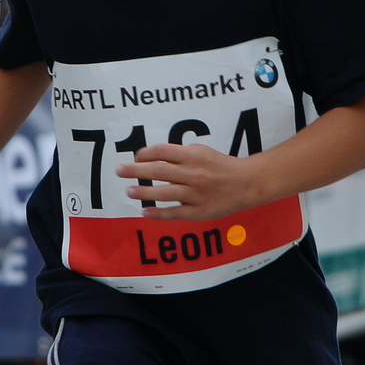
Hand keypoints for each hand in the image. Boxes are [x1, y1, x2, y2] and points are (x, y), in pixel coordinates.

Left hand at [118, 143, 259, 221]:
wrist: (246, 184)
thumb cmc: (220, 166)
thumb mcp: (202, 151)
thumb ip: (180, 154)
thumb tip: (152, 157)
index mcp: (193, 155)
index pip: (162, 151)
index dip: (144, 153)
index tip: (135, 157)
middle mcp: (193, 174)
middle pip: (158, 170)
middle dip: (135, 170)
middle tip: (118, 170)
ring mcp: (196, 194)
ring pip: (164, 193)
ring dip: (143, 192)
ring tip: (129, 191)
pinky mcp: (199, 211)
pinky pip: (175, 213)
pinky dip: (158, 213)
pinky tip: (144, 211)